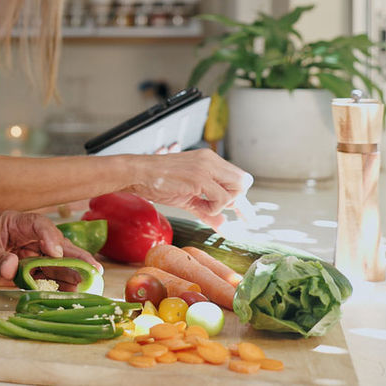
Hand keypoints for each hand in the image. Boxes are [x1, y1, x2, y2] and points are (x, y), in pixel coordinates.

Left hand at [0, 211, 99, 288]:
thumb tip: (12, 267)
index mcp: (15, 224)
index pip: (38, 225)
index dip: (49, 237)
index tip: (55, 252)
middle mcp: (28, 236)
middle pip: (55, 243)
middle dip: (74, 255)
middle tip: (92, 268)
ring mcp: (31, 252)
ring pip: (57, 260)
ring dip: (72, 271)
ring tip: (89, 282)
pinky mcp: (32, 268)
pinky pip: (50, 274)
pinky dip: (61, 282)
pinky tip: (73, 290)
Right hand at [123, 148, 252, 226]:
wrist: (138, 174)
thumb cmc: (158, 183)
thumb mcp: (188, 197)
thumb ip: (207, 210)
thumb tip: (223, 225)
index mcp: (209, 161)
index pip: (238, 178)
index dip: (242, 199)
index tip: (247, 217)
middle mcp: (211, 161)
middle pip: (244, 182)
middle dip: (236, 201)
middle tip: (216, 210)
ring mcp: (206, 167)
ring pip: (237, 189)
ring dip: (222, 204)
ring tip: (201, 206)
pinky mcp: (199, 177)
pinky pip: (221, 198)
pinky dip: (212, 208)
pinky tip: (197, 205)